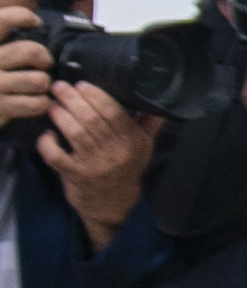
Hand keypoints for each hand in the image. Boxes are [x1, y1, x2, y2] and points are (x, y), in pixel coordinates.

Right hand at [0, 7, 42, 130]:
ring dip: (44, 83)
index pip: (4, 19)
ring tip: (38, 85)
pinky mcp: (0, 108)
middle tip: (43, 63)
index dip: (24, 17)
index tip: (35, 23)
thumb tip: (32, 25)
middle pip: (30, 51)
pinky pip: (36, 103)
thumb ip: (2, 42)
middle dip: (44, 57)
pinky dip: (43, 103)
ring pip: (38, 80)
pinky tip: (37, 101)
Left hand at [41, 87, 147, 245]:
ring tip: (52, 104)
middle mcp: (115, 152)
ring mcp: (94, 164)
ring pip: (74, 133)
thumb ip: (149, 122)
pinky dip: (47, 143)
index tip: (81, 84)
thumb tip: (158, 97)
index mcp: (133, 141)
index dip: (95, 95)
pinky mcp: (74, 175)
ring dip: (59, 115)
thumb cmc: (126, 168)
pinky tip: (46, 134)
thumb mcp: (144, 146)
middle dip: (72, 99)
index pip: (113, 112)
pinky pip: (56, 155)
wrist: (113, 203)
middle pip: (90, 119)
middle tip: (59, 87)